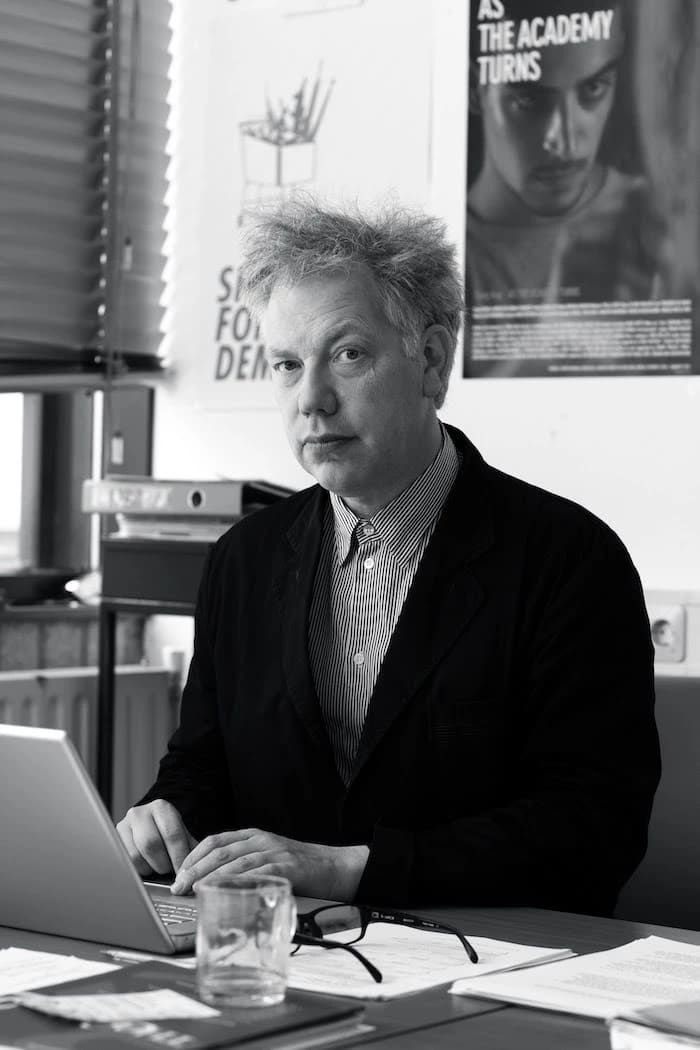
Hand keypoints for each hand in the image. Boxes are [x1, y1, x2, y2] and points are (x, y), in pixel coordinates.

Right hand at [117, 799, 197, 877]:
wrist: (149, 825)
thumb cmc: (168, 833)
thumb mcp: (183, 835)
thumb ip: (190, 849)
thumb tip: (194, 870)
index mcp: (161, 808)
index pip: (172, 834)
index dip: (179, 857)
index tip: (183, 872)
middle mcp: (140, 813)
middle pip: (151, 845)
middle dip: (162, 864)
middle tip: (168, 870)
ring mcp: (124, 825)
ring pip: (135, 856)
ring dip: (149, 868)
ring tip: (157, 866)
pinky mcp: (114, 840)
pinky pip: (125, 862)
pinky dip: (138, 870)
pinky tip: (146, 866)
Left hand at [170, 828, 368, 900]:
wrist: (333, 867)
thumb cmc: (298, 867)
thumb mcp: (266, 857)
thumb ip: (243, 863)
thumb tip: (210, 881)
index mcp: (253, 836)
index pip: (215, 841)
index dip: (193, 856)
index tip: (178, 873)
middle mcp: (260, 840)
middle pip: (219, 851)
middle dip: (194, 868)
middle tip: (177, 886)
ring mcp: (273, 852)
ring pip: (234, 861)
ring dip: (209, 877)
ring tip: (193, 891)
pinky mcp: (286, 867)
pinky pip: (257, 873)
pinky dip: (237, 883)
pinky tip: (224, 891)